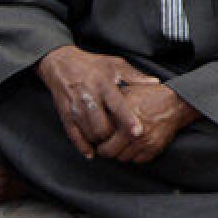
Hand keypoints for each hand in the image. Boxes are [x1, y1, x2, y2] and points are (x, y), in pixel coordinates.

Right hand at [36, 45, 158, 158]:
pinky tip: (91, 153)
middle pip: (102, 126)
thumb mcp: (115, 65)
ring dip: (100, 142)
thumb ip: (135, 76)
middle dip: (113, 136)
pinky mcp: (65, 114)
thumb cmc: (92, 64)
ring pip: (89, 133)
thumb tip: (156, 82)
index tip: (139, 132)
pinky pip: (73, 135)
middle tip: (123, 140)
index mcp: (103, 85)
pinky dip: (82, 146)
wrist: (61, 64)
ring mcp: (75, 107)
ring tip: (110, 144)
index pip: (118, 106)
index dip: (128, 120)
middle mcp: (88, 97)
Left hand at [95, 83, 199, 163]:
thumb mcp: (127, 94)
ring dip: (121, 153)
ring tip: (123, 143)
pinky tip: (135, 145)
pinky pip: (138, 161)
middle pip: (110, 153)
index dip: (98, 141)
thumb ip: (111, 106)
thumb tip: (94, 115)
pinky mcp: (155, 149)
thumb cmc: (149, 96)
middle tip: (108, 144)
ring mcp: (145, 143)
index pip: (101, 141)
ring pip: (123, 158)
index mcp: (124, 120)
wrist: (175, 103)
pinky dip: (135, 155)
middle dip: (107, 150)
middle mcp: (134, 134)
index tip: (99, 138)